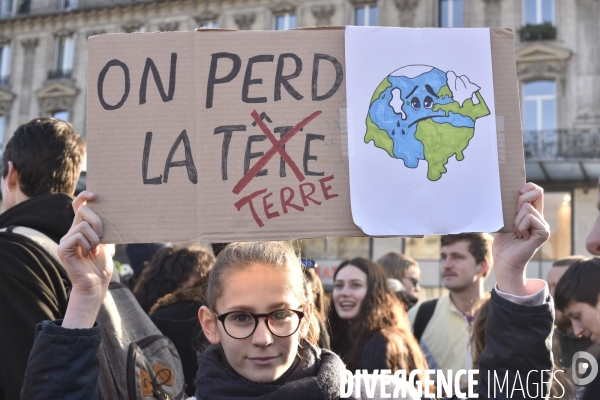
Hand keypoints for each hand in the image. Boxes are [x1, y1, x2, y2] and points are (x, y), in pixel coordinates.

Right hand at [58, 191, 112, 327]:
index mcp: (82, 228)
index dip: (84, 196)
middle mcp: (71, 231)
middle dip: (98, 221)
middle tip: (103, 237)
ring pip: (82, 225)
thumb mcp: (107, 242)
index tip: (94, 194)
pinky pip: (77, 236)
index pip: (78, 206)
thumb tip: (112, 214)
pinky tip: (89, 254)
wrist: (96, 283)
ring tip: (95, 250)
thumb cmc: (102, 265)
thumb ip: (105, 228)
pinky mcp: (62, 248)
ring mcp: (66, 239)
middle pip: (83, 211)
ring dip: (95, 238)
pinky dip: (87, 244)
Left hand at [492, 183, 549, 295]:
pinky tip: (521, 236)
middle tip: (514, 218)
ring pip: (527, 208)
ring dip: (516, 221)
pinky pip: (529, 219)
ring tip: (516, 233)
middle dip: (520, 201)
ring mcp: (543, 225)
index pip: (536, 191)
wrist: (504, 260)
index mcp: (532, 214)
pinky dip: (520, 226)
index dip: (528, 187)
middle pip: (536, 193)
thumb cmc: (503, 243)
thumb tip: (512, 194)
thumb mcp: (505, 220)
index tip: (518, 193)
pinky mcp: (544, 233)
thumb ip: (512, 209)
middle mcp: (540, 218)